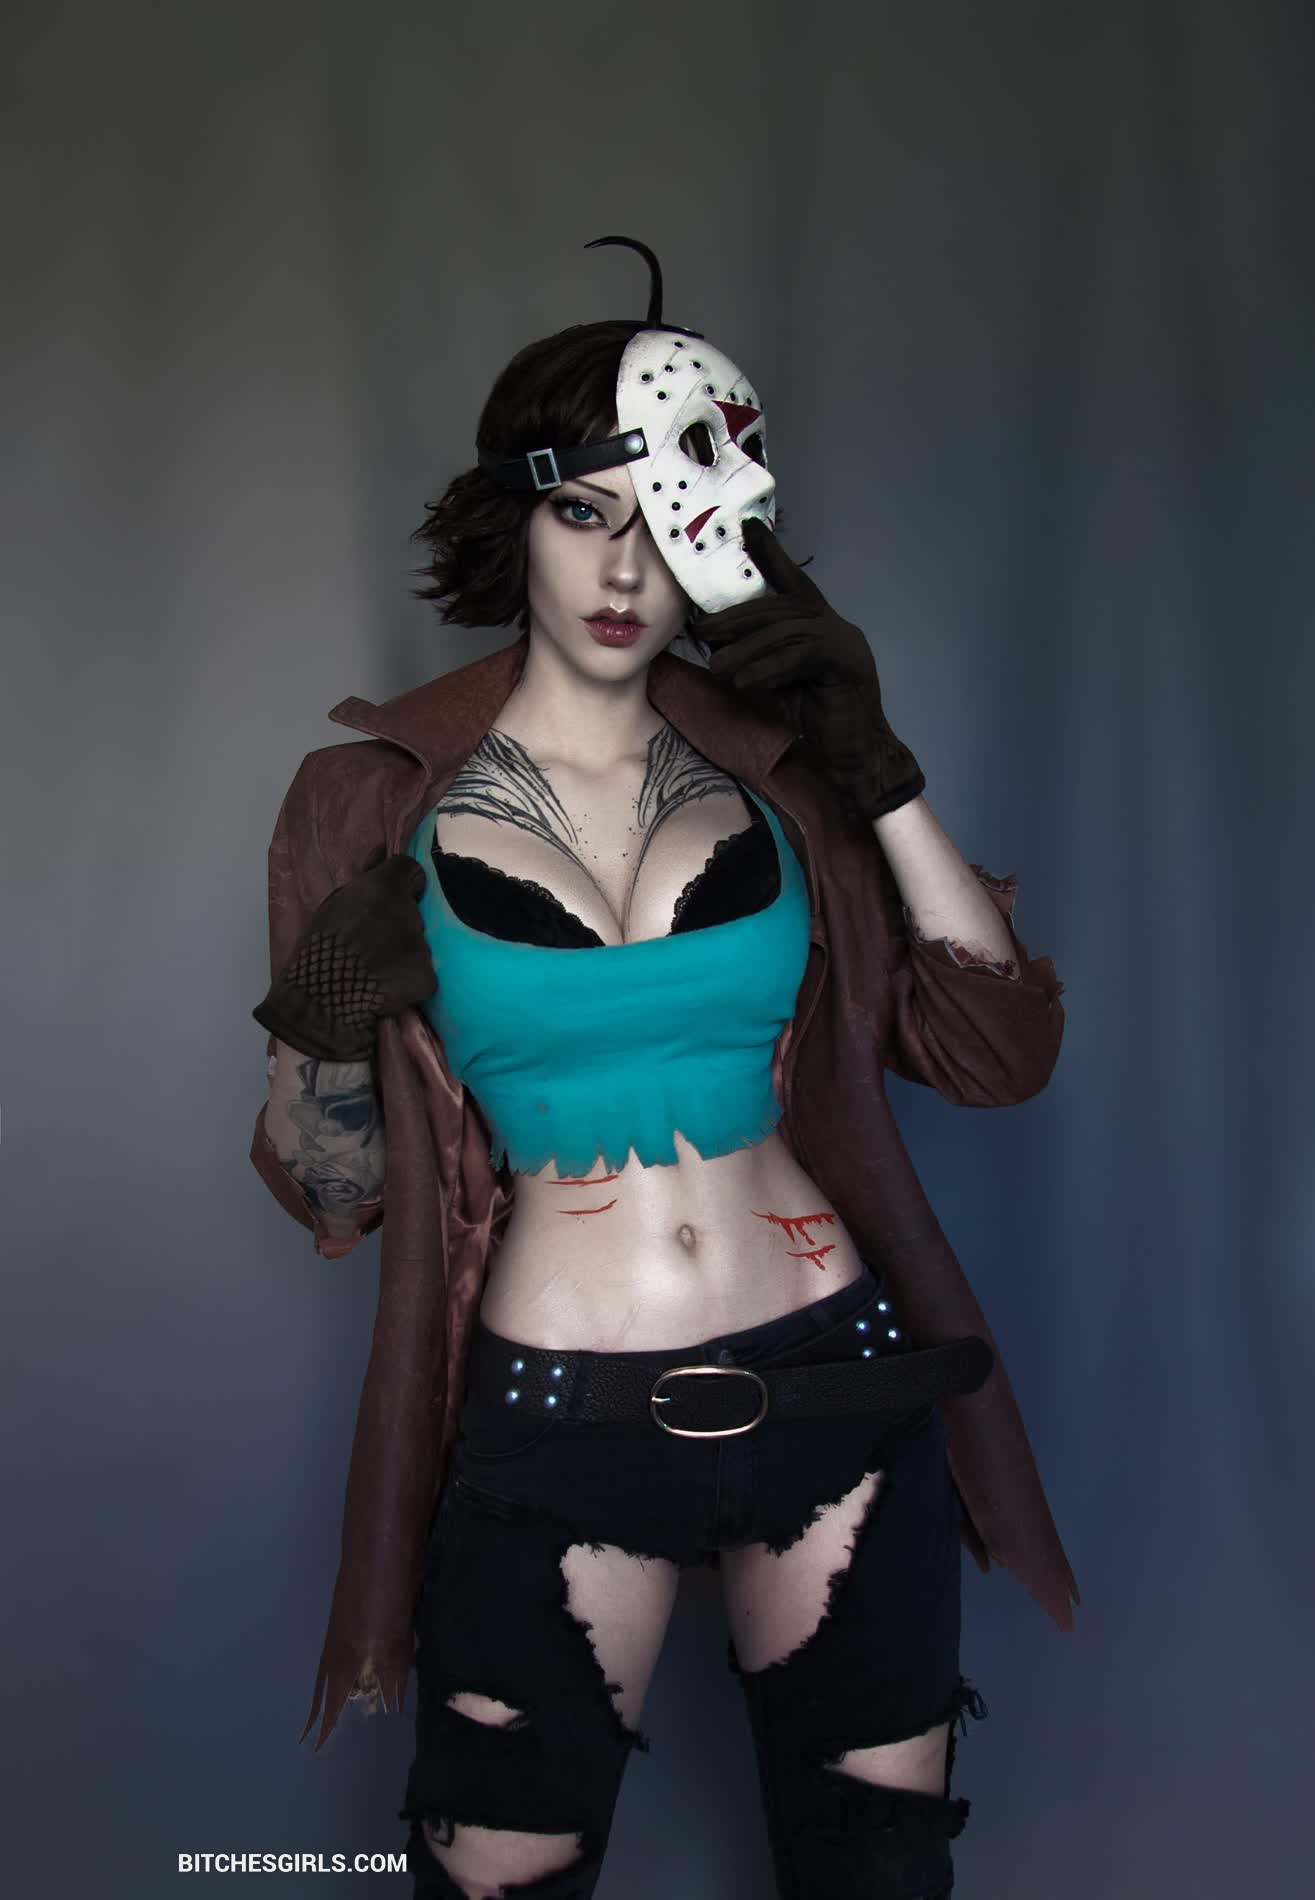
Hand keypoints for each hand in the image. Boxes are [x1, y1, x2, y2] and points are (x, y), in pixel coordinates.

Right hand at [253, 847, 436, 1061]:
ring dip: (404, 953)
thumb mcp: (333, 903)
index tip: (389, 901)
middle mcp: (408, 912)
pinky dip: (409, 981)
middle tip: (373, 944)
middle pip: (415, 912)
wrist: (320, 1000)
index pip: (411, 871)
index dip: (403, 885)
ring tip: (376, 970)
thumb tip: (381, 848)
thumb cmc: (319, 948)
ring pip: (419, 944)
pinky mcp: (427, 977)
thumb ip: (364, 876)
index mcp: (383, 888)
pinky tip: (385, 988)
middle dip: (400, 924)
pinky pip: (423, 973)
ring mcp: (422, 946)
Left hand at [696, 517, 925, 820]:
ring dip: (747, 648)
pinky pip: (802, 656)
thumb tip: (715, 644)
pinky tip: (745, 682)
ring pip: (788, 632)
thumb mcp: (778, 683)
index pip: (794, 583)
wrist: (854, 759)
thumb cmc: (815, 723)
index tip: (749, 528)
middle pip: (783, 607)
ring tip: (717, 666)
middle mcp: (838, 626)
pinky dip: (769, 668)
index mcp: (822, 625)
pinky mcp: (848, 664)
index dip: (772, 555)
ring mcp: (847, 642)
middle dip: (740, 616)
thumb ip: (757, 658)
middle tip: (703, 630)